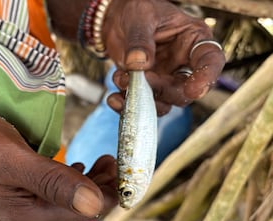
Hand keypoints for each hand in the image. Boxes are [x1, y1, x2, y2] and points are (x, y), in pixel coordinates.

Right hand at [0, 111, 117, 220]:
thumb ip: (50, 181)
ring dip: (92, 184)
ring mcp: (24, 206)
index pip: (84, 214)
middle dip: (104, 188)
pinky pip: (56, 195)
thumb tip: (94, 206)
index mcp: (27, 215)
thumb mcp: (8, 157)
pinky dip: (73, 182)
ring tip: (102, 162)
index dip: (110, 194)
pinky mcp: (21, 194)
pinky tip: (76, 169)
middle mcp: (28, 217)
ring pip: (70, 202)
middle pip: (80, 211)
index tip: (122, 168)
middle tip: (113, 160)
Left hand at [103, 0, 225, 115]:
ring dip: (141, 100)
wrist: (116, 20)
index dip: (207, 77)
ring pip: (163, 102)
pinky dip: (126, 105)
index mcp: (193, 40)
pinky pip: (141, 104)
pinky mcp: (146, 88)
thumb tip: (139, 64)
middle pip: (183, 90)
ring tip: (120, 79)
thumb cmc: (137, 11)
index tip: (194, 91)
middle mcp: (183, 64)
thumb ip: (140, 40)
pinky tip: (114, 98)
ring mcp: (165, 79)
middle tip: (142, 79)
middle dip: (162, 91)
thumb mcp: (141, 17)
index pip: (210, 60)